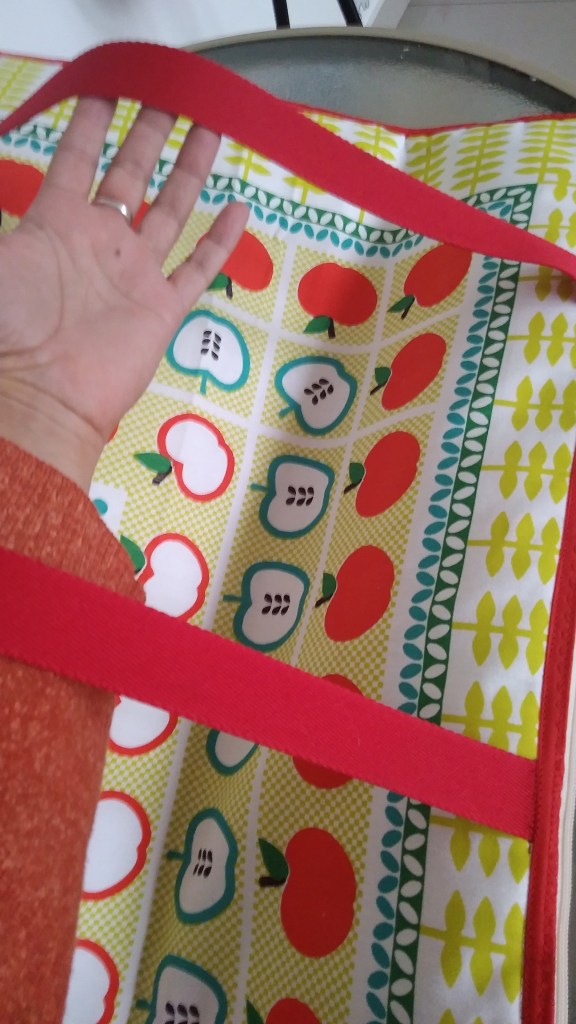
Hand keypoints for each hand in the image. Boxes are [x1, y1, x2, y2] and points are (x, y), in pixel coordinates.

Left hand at [0, 98, 247, 488]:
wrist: (43, 395)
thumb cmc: (13, 323)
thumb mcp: (0, 260)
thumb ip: (10, 226)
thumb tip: (10, 175)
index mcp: (57, 223)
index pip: (78, 158)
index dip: (92, 121)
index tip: (110, 85)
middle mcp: (101, 242)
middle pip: (132, 174)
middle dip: (151, 133)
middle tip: (174, 94)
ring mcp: (135, 275)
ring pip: (171, 209)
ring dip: (190, 169)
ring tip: (211, 128)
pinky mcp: (163, 308)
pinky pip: (199, 268)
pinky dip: (220, 240)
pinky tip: (239, 207)